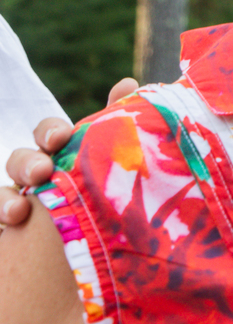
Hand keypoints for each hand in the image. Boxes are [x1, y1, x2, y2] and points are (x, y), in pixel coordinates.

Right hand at [0, 76, 136, 226]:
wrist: (94, 242)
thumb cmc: (102, 193)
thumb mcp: (110, 159)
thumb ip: (116, 122)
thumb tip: (128, 81)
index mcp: (63, 154)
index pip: (49, 134)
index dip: (50, 132)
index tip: (59, 138)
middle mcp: (36, 176)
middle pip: (20, 161)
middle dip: (26, 164)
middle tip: (41, 172)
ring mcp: (19, 203)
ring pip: (3, 194)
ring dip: (5, 200)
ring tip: (18, 212)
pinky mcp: (10, 232)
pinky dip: (0, 220)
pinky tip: (9, 226)